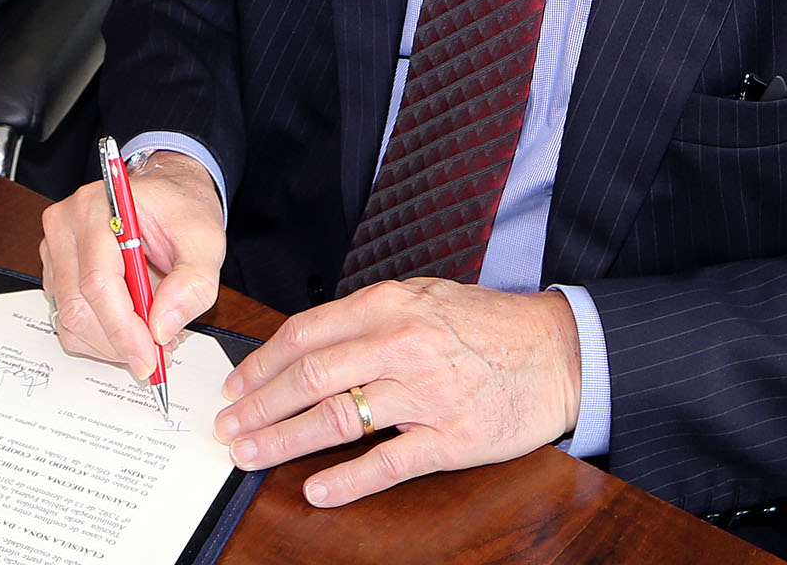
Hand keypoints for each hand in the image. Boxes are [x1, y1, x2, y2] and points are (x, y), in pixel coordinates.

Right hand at [39, 152, 225, 383]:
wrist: (168, 194)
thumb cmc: (182, 210)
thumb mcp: (206, 240)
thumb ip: (193, 284)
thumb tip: (162, 328)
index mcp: (99, 207)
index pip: (98, 281)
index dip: (123, 328)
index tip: (149, 358)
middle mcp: (67, 225)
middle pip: (79, 306)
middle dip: (120, 342)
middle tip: (157, 354)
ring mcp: (56, 249)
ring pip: (70, 320)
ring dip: (110, 343)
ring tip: (149, 335)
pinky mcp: (56, 270)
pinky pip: (68, 319)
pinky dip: (100, 336)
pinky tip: (129, 327)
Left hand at [213, 280, 582, 507]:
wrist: (558, 351)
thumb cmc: (489, 325)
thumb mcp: (425, 297)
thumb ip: (370, 316)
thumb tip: (310, 344)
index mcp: (390, 305)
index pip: (305, 334)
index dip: (261, 363)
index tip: (235, 385)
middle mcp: (402, 344)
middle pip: (310, 378)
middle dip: (258, 406)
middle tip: (228, 428)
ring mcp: (426, 392)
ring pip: (337, 418)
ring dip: (284, 441)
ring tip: (250, 456)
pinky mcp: (451, 436)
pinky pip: (387, 463)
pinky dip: (346, 479)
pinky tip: (317, 489)